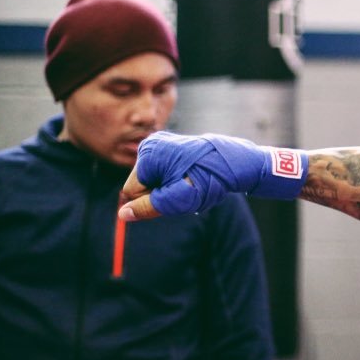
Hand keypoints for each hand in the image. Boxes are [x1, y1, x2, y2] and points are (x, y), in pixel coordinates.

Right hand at [118, 131, 307, 220]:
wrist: (236, 163)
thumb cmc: (207, 179)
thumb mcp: (177, 199)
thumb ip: (147, 207)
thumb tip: (123, 215)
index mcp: (149, 153)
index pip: (132, 190)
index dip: (152, 199)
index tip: (175, 194)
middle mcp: (152, 144)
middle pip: (143, 183)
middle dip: (160, 192)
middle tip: (185, 189)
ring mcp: (162, 143)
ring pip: (154, 179)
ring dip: (169, 188)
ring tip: (190, 182)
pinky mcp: (172, 147)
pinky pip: (164, 172)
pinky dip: (176, 179)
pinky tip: (192, 176)